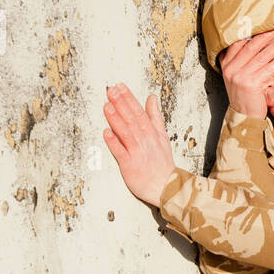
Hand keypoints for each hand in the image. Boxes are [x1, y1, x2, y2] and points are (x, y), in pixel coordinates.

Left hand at [103, 83, 175, 207]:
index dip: (129, 99)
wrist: (166, 187)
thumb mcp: (162, 136)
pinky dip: (114, 142)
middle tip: (110, 91)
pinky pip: (121, 152)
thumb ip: (155, 116)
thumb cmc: (162, 163)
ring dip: (116, 119)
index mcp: (152, 133)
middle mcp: (145, 140)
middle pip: (132, 119)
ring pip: (126, 132)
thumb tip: (151, 98)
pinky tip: (106, 133)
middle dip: (121, 104)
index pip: (139, 112)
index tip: (120, 87)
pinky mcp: (130, 165)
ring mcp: (138, 152)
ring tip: (107, 106)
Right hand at [220, 30, 273, 117]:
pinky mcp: (251, 84)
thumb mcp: (237, 76)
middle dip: (265, 36)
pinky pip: (267, 70)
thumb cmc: (245, 95)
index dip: (251, 33)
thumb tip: (253, 40)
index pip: (238, 43)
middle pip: (250, 47)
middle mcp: (231, 69)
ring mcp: (240, 77)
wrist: (244, 117)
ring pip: (260, 57)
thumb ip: (241, 60)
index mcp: (226, 65)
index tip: (264, 25)